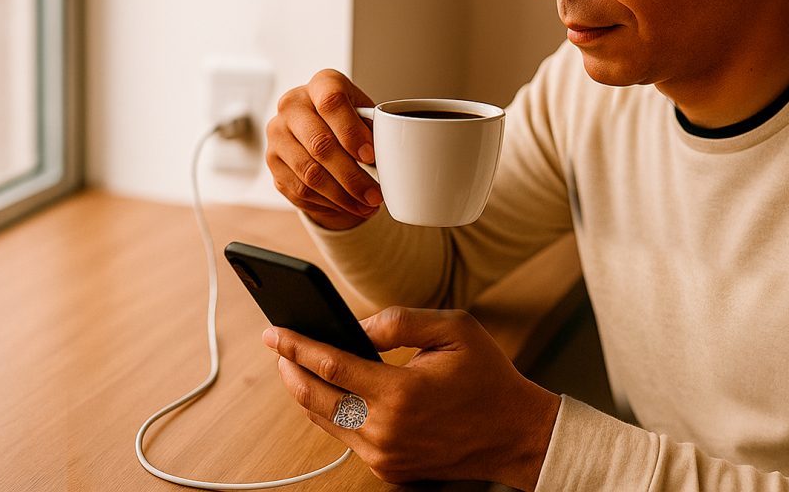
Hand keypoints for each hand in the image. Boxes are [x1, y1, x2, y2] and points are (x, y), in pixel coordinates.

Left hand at [263, 307, 560, 489]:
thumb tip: (355, 327)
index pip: (330, 366)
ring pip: (326, 421)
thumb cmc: (486, 376)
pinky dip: (333, 413)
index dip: (296, 346)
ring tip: (300, 365)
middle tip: (279, 347)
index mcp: (400, 393)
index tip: (274, 332)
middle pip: (315, 399)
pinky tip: (333, 391)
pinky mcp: (388, 468)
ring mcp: (385, 454)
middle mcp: (386, 429)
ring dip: (308, 392)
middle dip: (290, 370)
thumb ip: (400, 321)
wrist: (514, 433)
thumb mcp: (454, 329)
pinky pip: (347, 437)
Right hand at [265, 69, 382, 229]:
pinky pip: (299, 189)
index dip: (352, 132)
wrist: (322, 127)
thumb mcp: (365, 115)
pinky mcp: (272, 162)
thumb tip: (387, 157)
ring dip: (342, 196)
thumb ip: (374, 129)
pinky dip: (327, 203)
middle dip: (352, 176)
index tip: (370, 156)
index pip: (332, 102)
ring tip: (366, 206)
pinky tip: (347, 206)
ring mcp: (277, 133)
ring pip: (310, 173)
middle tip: (375, 195)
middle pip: (320, 143)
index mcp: (321, 84)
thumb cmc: (349, 119)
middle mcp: (292, 104)